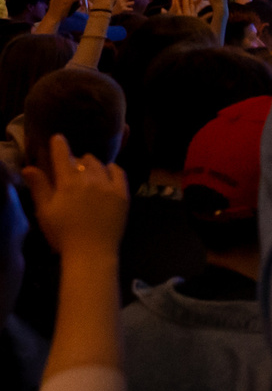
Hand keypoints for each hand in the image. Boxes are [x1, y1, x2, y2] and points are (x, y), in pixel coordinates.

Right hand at [22, 133, 126, 261]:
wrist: (91, 252)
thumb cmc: (63, 234)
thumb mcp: (45, 211)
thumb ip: (39, 187)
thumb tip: (28, 167)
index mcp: (68, 183)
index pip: (63, 156)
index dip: (60, 145)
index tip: (58, 138)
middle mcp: (90, 180)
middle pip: (83, 160)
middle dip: (76, 161)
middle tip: (72, 167)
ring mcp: (108, 186)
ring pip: (100, 165)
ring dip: (92, 164)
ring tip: (87, 170)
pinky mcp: (123, 194)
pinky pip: (119, 172)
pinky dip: (112, 168)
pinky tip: (108, 171)